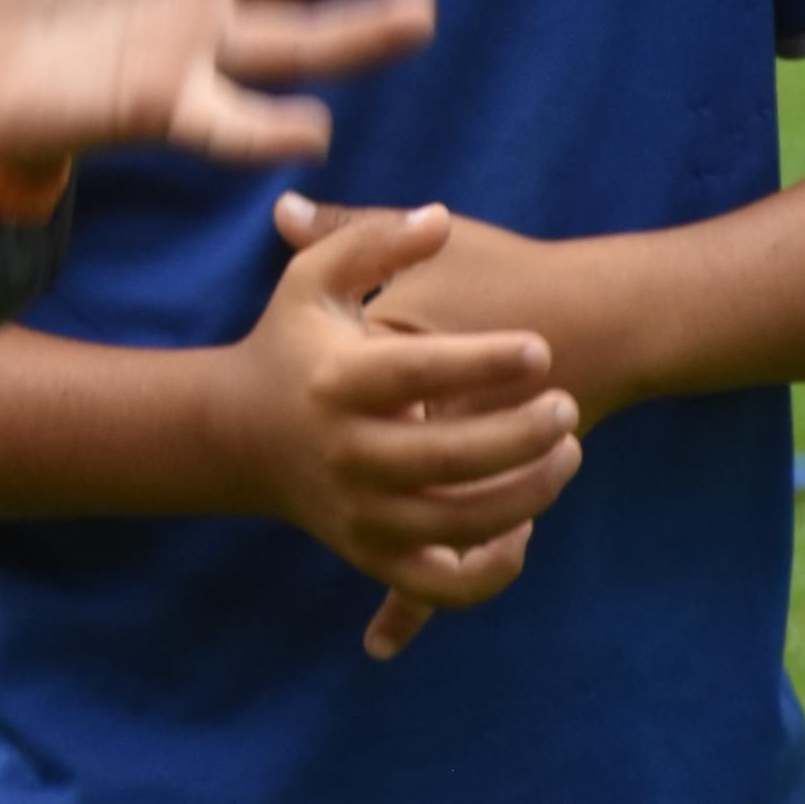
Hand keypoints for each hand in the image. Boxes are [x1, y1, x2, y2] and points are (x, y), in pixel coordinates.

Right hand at [235, 197, 579, 659]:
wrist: (236, 434)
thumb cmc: (293, 344)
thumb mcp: (315, 280)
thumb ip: (373, 240)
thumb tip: (439, 217)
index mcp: (337, 380)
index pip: (420, 370)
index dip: (487, 361)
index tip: (541, 348)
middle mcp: (345, 452)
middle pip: (451, 456)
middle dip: (525, 433)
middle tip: (567, 406)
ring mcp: (357, 511)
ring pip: (460, 524)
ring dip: (529, 494)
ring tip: (568, 453)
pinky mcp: (368, 554)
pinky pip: (443, 586)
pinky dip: (493, 571)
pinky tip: (525, 526)